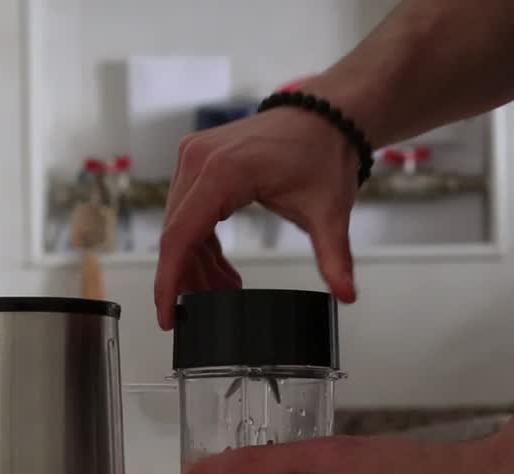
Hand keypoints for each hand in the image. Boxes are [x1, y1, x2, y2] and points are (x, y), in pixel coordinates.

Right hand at [153, 108, 360, 329]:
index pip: (180, 236)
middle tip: (208, 311)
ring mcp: (194, 156)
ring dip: (195, 263)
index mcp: (224, 171)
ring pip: (179, 225)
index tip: (167, 317)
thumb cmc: (324, 154)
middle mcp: (198, 159)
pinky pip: (187, 210)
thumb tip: (346, 295)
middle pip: (176, 234)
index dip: (169, 282)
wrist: (326, 116)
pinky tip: (219, 268)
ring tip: (224, 290)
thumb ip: (335, 257)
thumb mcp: (329, 211)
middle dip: (188, 279)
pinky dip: (200, 242)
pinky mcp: (198, 159)